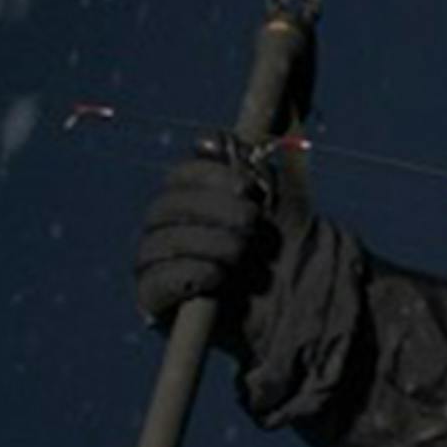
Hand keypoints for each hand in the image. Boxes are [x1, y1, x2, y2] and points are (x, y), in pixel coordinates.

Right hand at [132, 137, 302, 347]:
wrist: (292, 306)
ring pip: (161, 242)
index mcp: (186, 201)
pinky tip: (217, 275)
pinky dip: (187, 275)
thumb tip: (210, 141)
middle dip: (213, 210)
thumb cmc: (278, 248)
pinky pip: (157, 283)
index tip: (249, 187)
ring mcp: (154, 267)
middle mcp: (163, 230)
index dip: (209, 175)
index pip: (180, 177)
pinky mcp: (155, 304)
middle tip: (252, 223)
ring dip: (207, 243)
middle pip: (166, 207)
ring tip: (241, 252)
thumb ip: (245, 161)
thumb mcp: (271, 197)